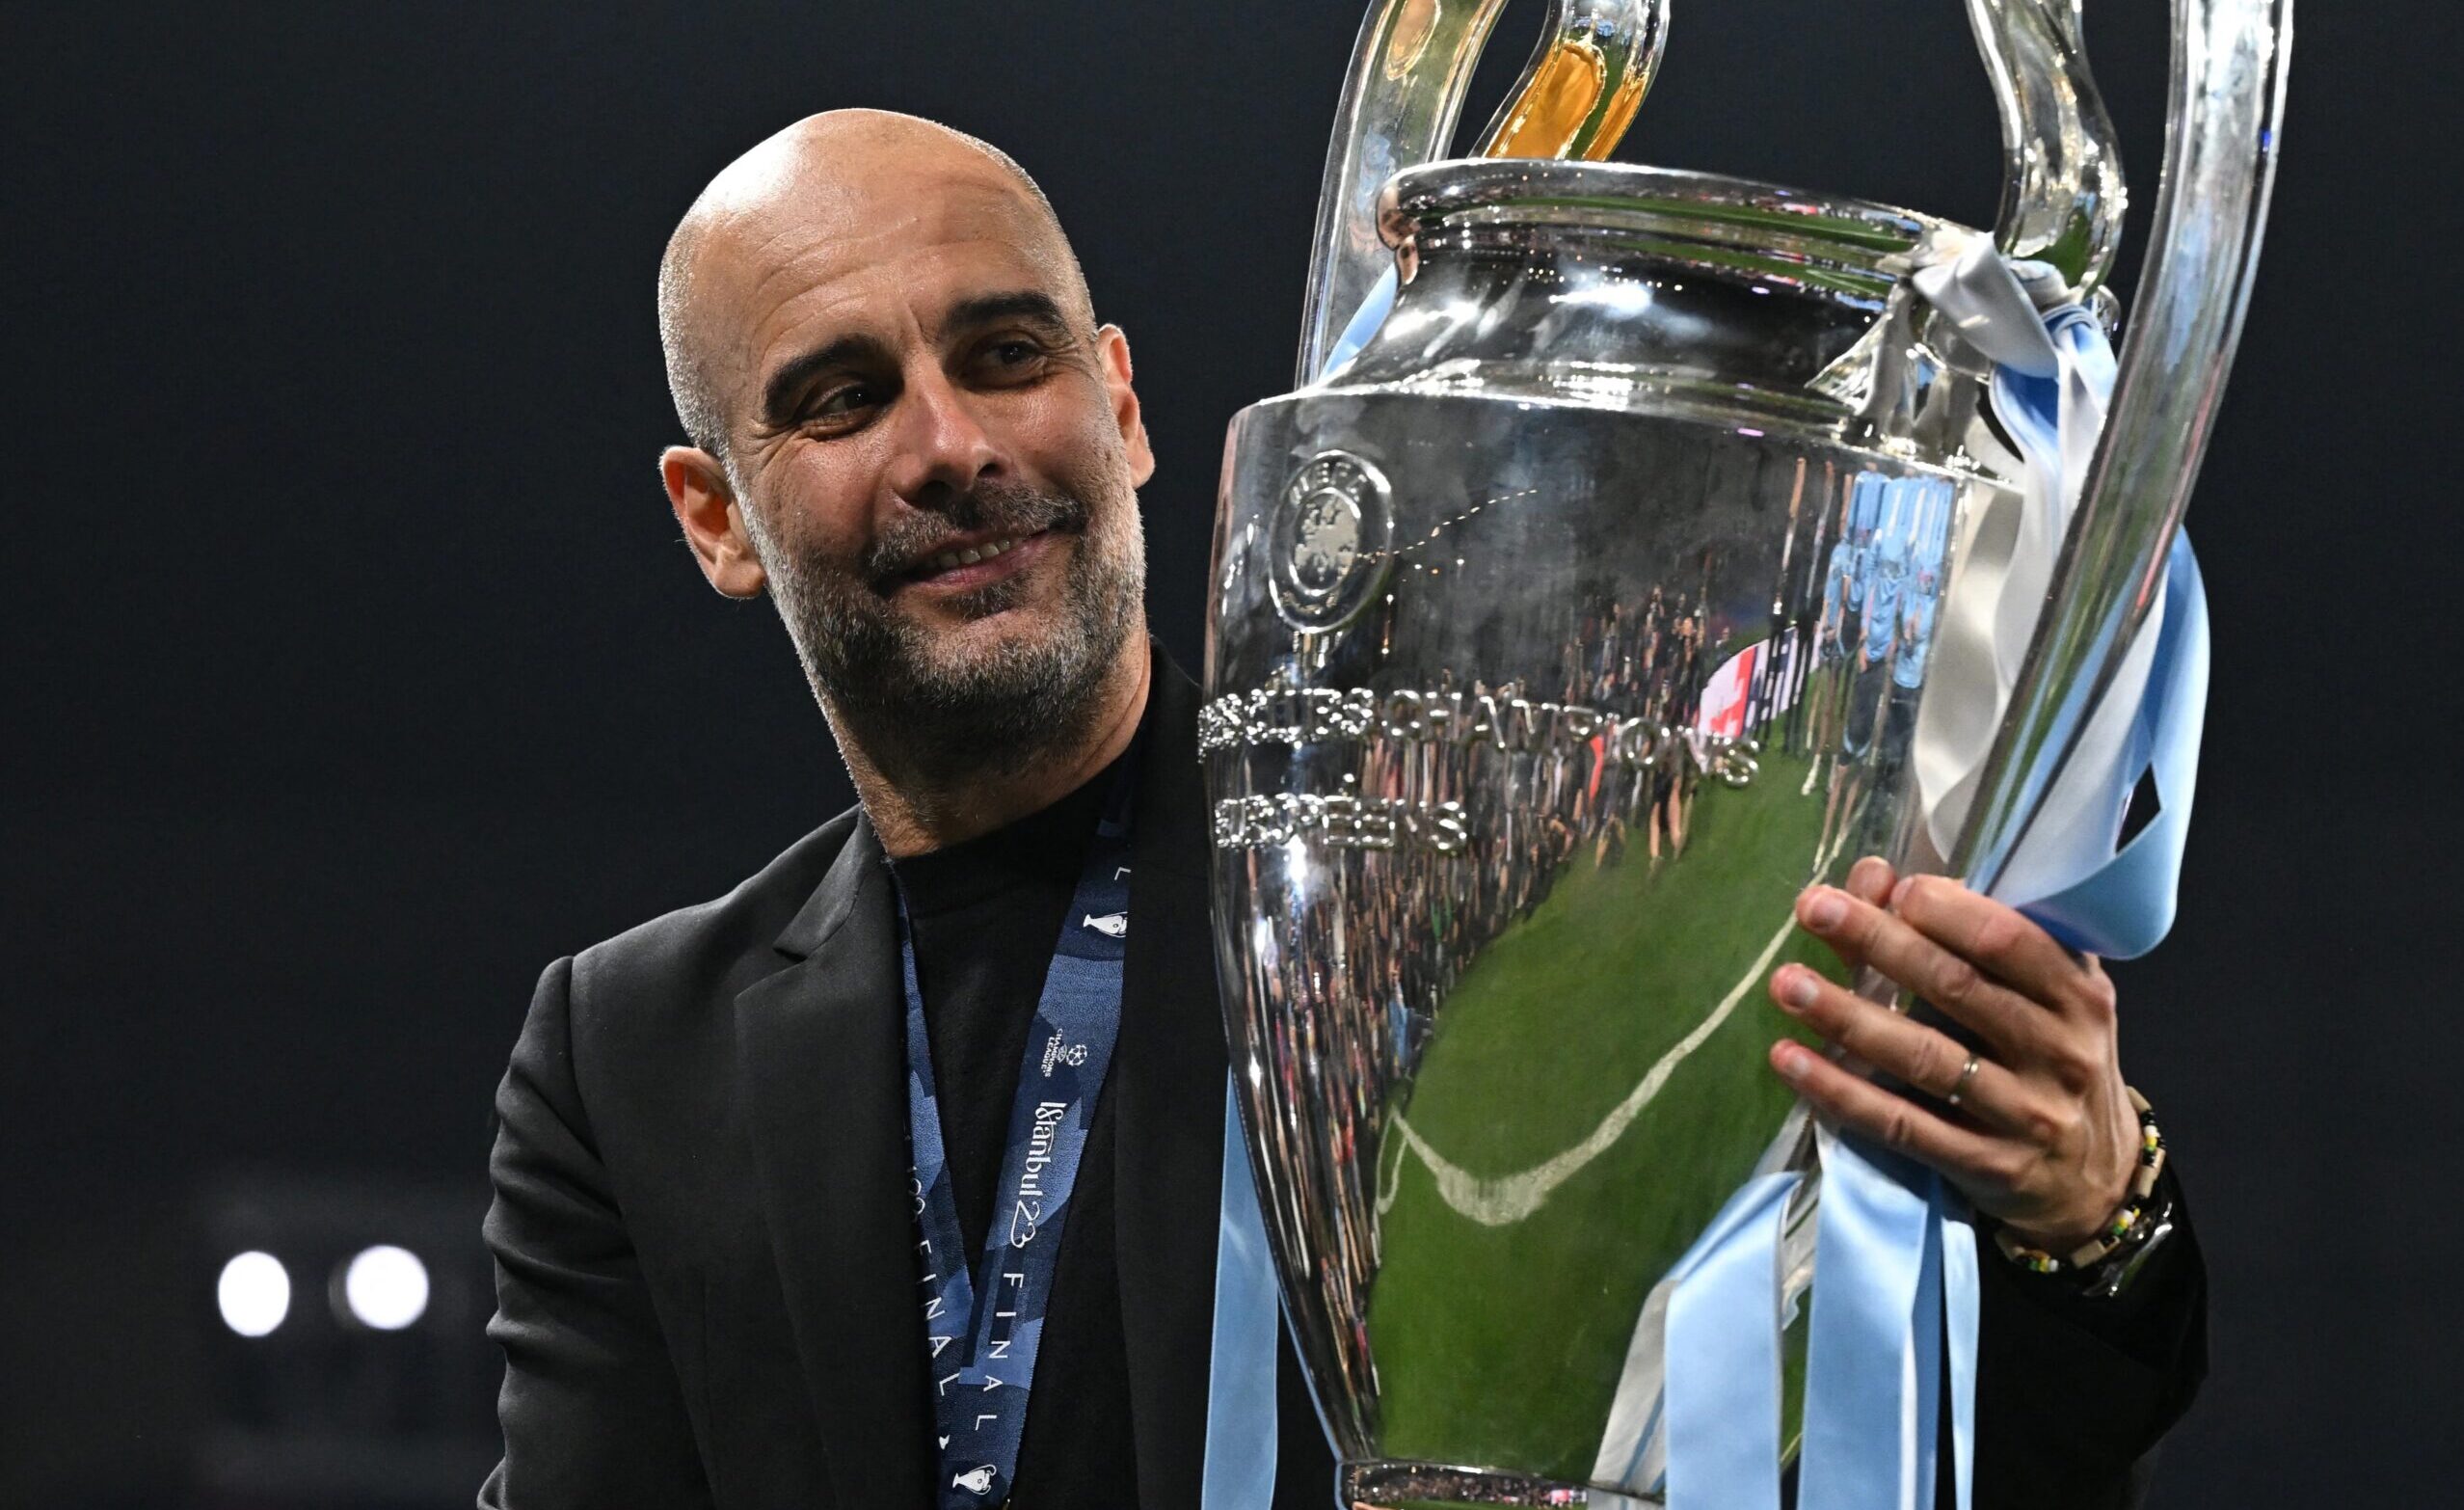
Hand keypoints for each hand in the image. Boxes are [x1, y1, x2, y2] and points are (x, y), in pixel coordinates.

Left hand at [1766, 857, 2142, 1250]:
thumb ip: (1969, 936)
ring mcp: (2025, 1114)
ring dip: (1845, 1017)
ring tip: (1786, 984)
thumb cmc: (2051, 1058)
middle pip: (1957, 988)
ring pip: (1922, 1057)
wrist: (2093, 1176)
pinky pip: (1900, 1125)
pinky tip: (1791, 1059)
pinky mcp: (1987, 1166)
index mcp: (2077, 993)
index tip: (1887, 887)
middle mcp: (2060, 1052)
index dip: (1944, 909)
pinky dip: (1840, 1091)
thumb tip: (1875, 877)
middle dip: (1878, 942)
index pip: (2008, 939)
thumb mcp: (2041, 994)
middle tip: (1814, 909)